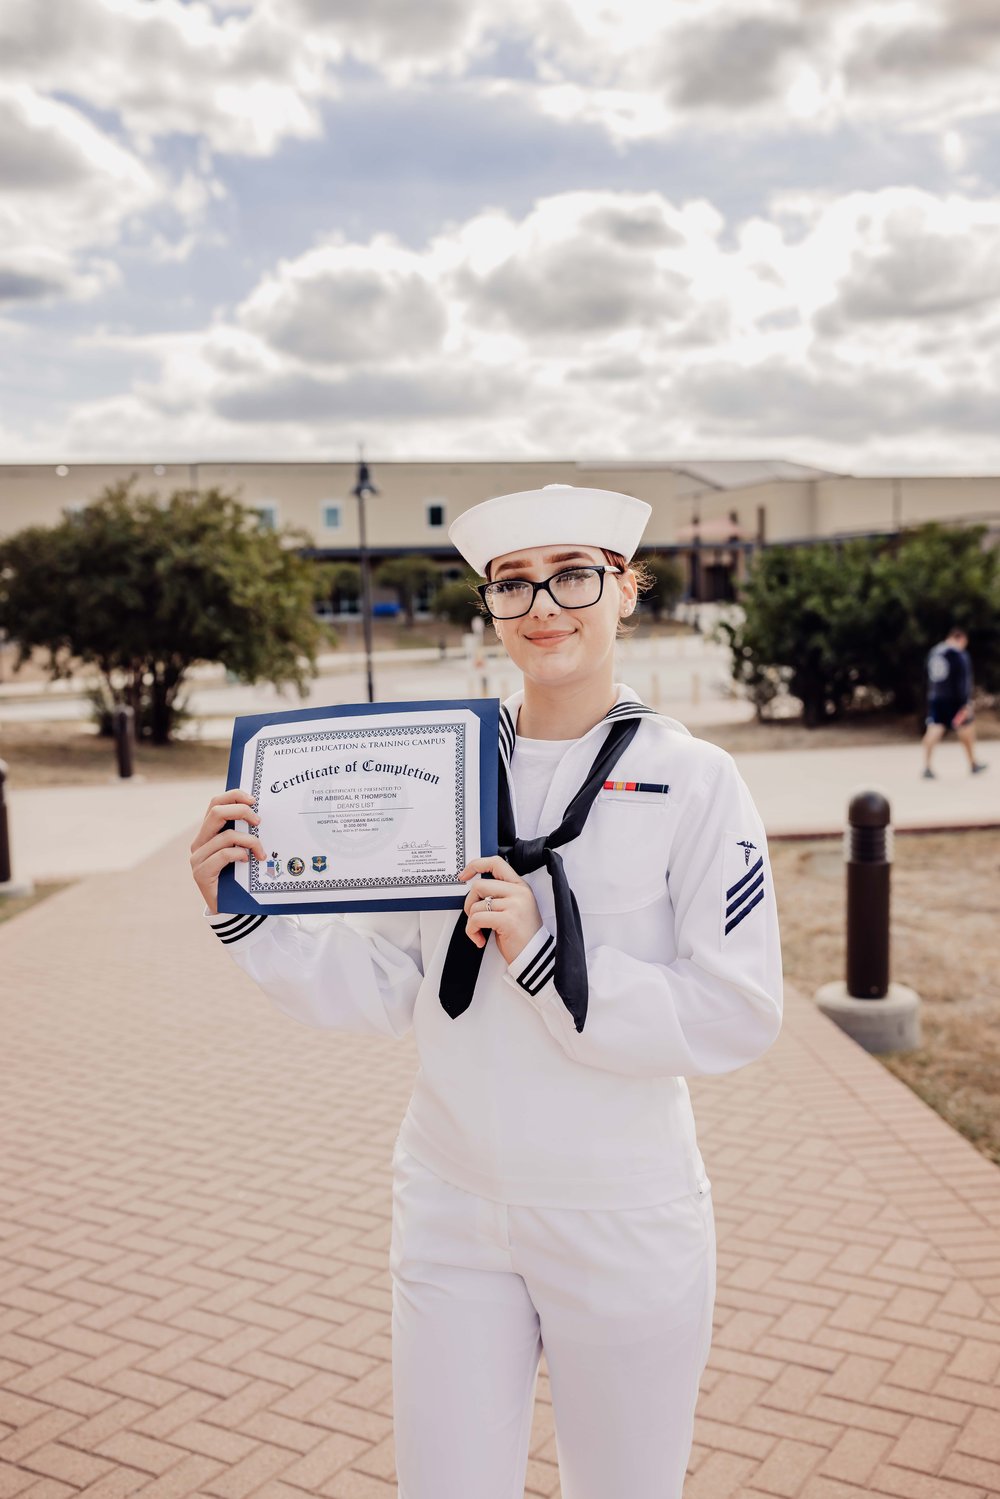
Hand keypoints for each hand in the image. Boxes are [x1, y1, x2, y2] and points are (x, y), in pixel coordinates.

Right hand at [190, 789, 266, 913]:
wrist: (230, 907)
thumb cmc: (240, 876)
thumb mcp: (242, 849)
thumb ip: (244, 833)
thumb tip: (261, 813)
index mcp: (208, 832)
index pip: (215, 803)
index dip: (234, 796)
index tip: (254, 800)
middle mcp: (199, 842)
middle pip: (216, 812)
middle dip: (241, 812)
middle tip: (259, 821)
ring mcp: (197, 858)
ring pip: (225, 836)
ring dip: (250, 841)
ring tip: (261, 853)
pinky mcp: (201, 873)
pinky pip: (224, 855)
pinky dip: (240, 854)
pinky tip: (247, 861)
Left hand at [458, 855, 542, 966]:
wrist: (534, 957)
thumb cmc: (521, 935)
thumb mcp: (513, 907)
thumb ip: (499, 894)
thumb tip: (474, 890)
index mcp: (520, 886)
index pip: (496, 863)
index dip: (476, 865)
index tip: (463, 875)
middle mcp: (519, 892)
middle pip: (479, 886)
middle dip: (469, 903)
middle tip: (474, 917)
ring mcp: (515, 905)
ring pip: (476, 905)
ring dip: (471, 922)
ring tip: (480, 932)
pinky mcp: (507, 920)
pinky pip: (477, 919)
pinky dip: (472, 931)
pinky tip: (480, 939)